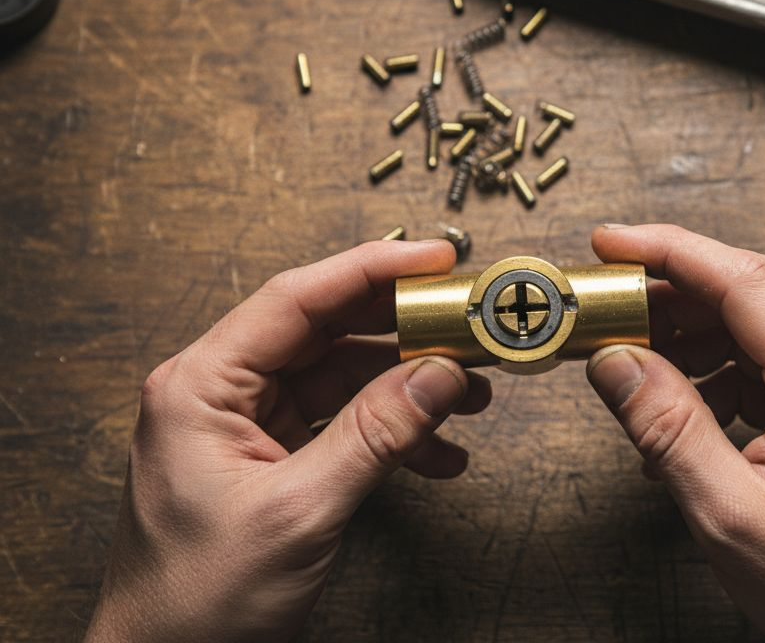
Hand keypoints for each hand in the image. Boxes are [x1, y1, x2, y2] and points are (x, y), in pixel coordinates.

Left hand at [86, 240, 490, 642]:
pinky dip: (392, 434)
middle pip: (326, 332)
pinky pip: (341, 424)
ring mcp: (244, 427)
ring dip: (407, 386)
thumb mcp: (300, 511)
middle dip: (403, 330)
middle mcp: (220, 394)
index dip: (373, 269)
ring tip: (470, 395)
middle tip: (467, 323)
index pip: (297, 300)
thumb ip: (377, 434)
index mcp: (201, 386)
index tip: (436, 259)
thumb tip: (441, 374)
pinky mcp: (268, 460)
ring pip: (342, 378)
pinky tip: (440, 454)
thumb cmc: (197, 600)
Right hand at [586, 225, 764, 642]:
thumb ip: (668, 429)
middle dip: (677, 290)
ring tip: (643, 368)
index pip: (745, 283)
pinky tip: (692, 408)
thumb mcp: (731, 519)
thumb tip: (616, 363)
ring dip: (702, 332)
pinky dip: (732, 367)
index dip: (670, 252)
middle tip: (614, 306)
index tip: (614, 242)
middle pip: (758, 289)